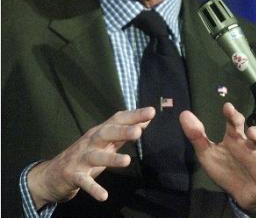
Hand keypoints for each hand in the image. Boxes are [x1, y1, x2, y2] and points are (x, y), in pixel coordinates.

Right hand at [28, 107, 154, 208]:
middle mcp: (90, 141)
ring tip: (127, 161)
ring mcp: (81, 158)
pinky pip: (84, 182)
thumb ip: (123, 133)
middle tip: (138, 131)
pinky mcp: (73, 175)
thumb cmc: (85, 155)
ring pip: (96, 156)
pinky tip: (104, 196)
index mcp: (100, 132)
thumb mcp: (104, 142)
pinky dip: (93, 188)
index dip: (134, 115)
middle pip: (106, 133)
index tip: (151, 111)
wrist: (52, 174)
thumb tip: (145, 121)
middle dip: (122, 131)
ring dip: (111, 158)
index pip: (118, 119)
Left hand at [179, 102, 255, 213]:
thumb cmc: (223, 167)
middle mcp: (250, 147)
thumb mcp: (206, 153)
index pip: (235, 122)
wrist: (238, 193)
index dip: (233, 114)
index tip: (227, 107)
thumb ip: (196, 135)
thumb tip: (184, 114)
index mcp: (235, 138)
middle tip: (251, 133)